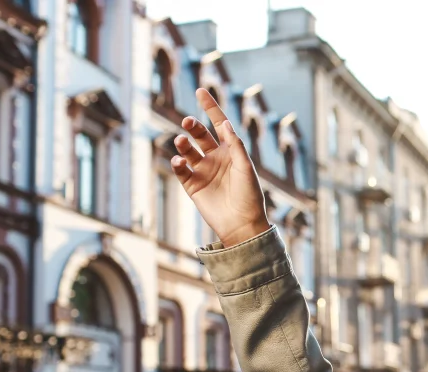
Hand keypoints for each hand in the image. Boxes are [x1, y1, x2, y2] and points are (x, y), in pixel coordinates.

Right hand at [171, 89, 269, 246]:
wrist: (242, 224)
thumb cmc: (250, 196)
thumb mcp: (246, 168)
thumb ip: (235, 146)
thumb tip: (226, 123)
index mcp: (231, 151)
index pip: (219, 124)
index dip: (210, 107)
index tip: (200, 90)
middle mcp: (216, 158)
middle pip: (199, 134)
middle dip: (192, 125)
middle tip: (188, 123)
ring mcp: (203, 171)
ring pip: (187, 150)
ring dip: (182, 143)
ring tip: (181, 142)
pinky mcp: (192, 185)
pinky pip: (181, 169)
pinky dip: (178, 163)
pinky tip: (180, 162)